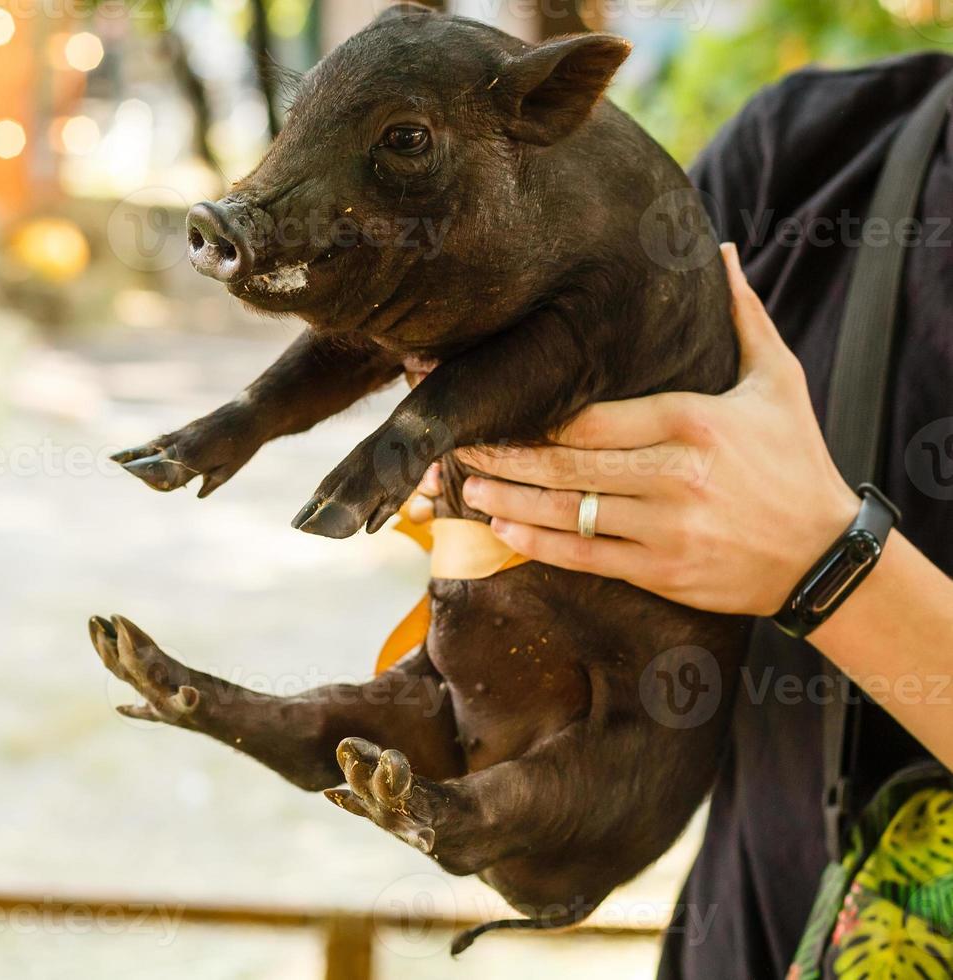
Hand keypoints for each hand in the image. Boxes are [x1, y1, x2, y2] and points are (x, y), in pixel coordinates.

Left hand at [423, 243, 859, 615]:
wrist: (826, 553)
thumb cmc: (796, 459)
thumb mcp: (778, 380)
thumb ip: (742, 315)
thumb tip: (718, 250)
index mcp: (693, 421)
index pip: (590, 416)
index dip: (533, 414)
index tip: (492, 405)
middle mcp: (676, 475)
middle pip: (565, 463)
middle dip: (503, 456)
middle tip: (458, 444)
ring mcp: (667, 527)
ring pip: (566, 511)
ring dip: (507, 500)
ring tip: (465, 486)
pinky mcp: (662, 571)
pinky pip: (585, 556)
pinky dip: (537, 545)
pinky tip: (501, 532)